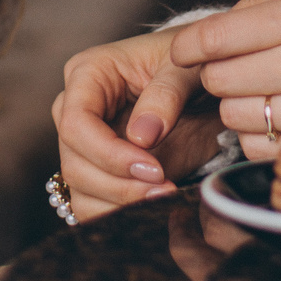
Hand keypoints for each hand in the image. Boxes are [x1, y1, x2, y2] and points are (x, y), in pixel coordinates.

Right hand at [51, 28, 226, 220]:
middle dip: (118, 184)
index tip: (154, 168)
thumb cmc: (192, 66)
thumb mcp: (186, 68)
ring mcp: (86, 145)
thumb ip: (166, 94)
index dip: (109, 153)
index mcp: (88, 74)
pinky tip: (153, 207)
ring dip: (120, 204)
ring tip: (164, 197)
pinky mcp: (101, 172)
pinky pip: (91, 206)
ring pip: (79, 190)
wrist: (206, 89)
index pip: (76, 123)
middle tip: (164, 187)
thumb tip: (141, 137)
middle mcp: (78, 110)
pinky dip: (119, 215)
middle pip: (74, 162)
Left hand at [168, 0, 280, 155]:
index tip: (184, 50)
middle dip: (220, 74)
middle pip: (220, 79)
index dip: (190, 45)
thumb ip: (259, 11)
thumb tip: (204, 34)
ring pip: (235, 117)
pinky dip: (261, 137)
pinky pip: (259, 149)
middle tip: (241, 68)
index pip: (219, 36)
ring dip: (240, 106)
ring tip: (268, 92)